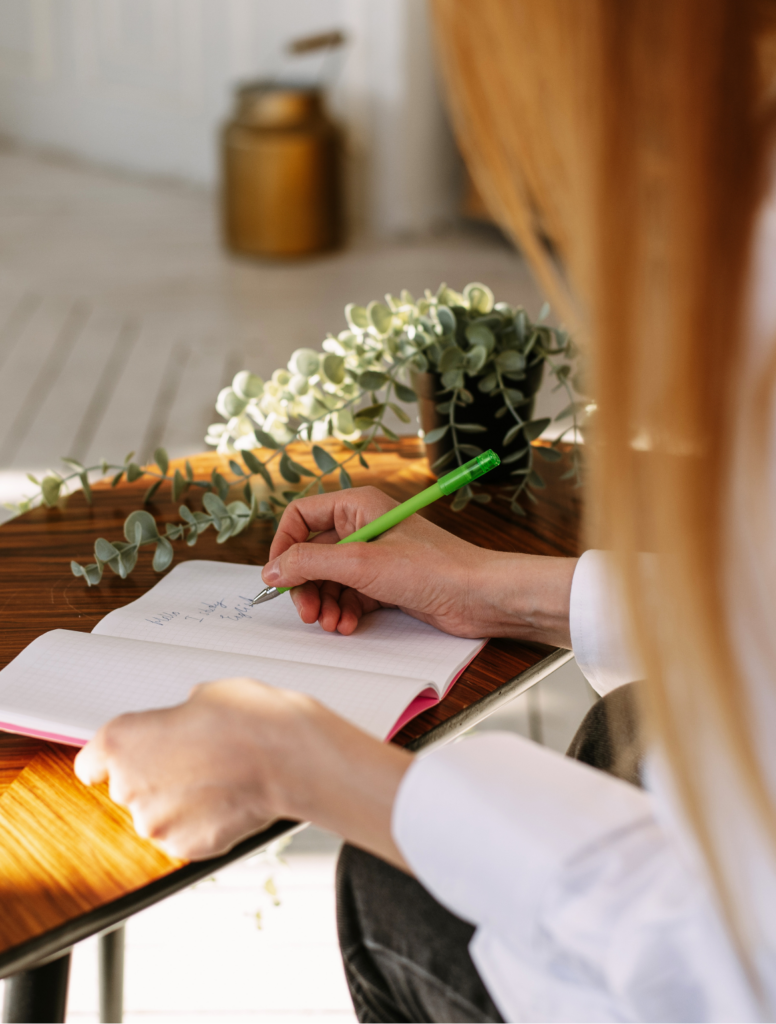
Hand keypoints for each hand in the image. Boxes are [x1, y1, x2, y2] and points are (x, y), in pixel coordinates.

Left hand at [74, 677, 411, 863]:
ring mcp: (156, 822)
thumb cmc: (251, 720)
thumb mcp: (205, 696)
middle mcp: (129, 785)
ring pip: (159, 813)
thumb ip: (177, 718)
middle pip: (130, 785)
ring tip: (219, 778)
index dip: (114, 758)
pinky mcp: (185, 847)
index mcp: (122, 740)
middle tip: (196, 757)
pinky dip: (201, 822)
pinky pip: (185, 834)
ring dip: (180, 800)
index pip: (91, 762)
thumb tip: (183, 725)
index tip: (130, 757)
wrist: (289, 758)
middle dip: (158, 774)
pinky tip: (228, 798)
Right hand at [263, 487, 576, 645]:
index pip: (301, 516)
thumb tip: (271, 570)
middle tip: (308, 612)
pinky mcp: (385, 584)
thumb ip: (310, 563)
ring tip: (333, 624)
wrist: (479, 597)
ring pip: (330, 579)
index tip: (277, 576)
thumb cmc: (433, 569)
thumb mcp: (361, 563)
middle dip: (307, 585)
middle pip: (312, 554)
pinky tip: (349, 625)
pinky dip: (344, 612)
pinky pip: (349, 596)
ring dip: (325, 604)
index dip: (284, 546)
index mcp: (357, 506)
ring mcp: (375, 557)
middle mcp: (363, 527)